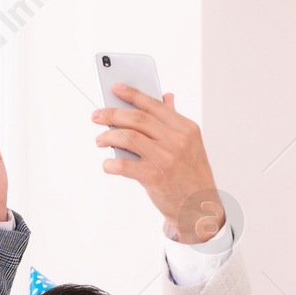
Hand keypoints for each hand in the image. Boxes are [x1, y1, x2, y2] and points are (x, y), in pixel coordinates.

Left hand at [93, 85, 221, 242]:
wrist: (199, 206)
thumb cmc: (190, 174)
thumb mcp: (190, 143)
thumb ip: (174, 120)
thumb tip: (166, 97)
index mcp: (186, 128)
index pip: (154, 105)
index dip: (132, 94)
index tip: (115, 88)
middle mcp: (177, 140)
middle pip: (137, 119)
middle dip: (112, 114)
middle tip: (96, 115)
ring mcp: (166, 158)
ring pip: (128, 138)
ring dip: (108, 137)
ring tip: (100, 140)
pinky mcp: (154, 176)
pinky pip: (123, 165)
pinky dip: (110, 164)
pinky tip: (108, 165)